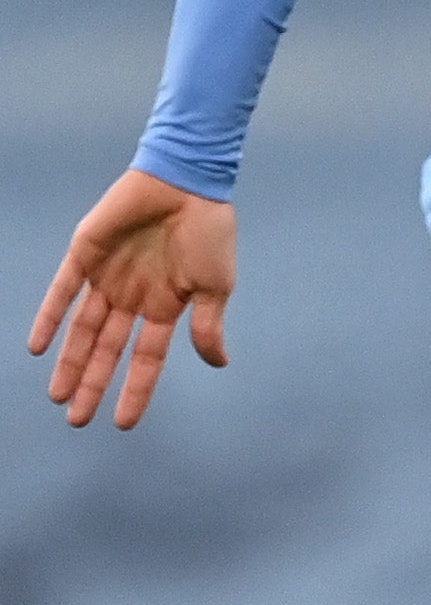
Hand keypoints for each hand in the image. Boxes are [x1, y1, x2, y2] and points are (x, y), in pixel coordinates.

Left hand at [30, 170, 236, 429]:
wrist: (187, 181)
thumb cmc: (209, 231)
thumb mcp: (217, 285)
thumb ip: (209, 326)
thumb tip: (219, 364)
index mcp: (166, 305)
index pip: (146, 358)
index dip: (135, 390)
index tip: (122, 423)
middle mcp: (133, 296)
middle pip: (107, 350)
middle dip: (91, 384)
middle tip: (75, 420)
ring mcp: (107, 277)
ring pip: (82, 329)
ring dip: (69, 361)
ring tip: (56, 395)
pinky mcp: (84, 255)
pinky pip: (62, 292)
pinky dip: (49, 318)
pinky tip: (37, 347)